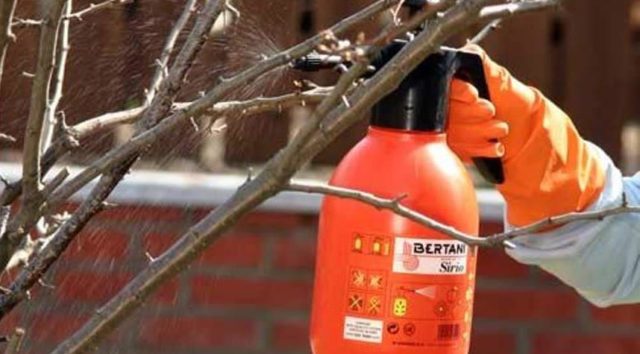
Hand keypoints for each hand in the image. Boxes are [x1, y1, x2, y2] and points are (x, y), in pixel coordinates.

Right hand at [447, 45, 603, 226]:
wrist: (535, 151)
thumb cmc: (524, 113)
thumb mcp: (510, 88)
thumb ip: (490, 70)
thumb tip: (469, 51)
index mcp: (463, 87)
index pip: (446, 87)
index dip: (459, 92)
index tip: (475, 96)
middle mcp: (453, 108)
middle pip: (447, 111)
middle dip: (472, 115)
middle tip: (491, 113)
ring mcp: (453, 130)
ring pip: (452, 132)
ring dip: (478, 133)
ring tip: (500, 131)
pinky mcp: (457, 150)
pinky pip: (457, 151)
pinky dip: (478, 149)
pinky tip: (495, 148)